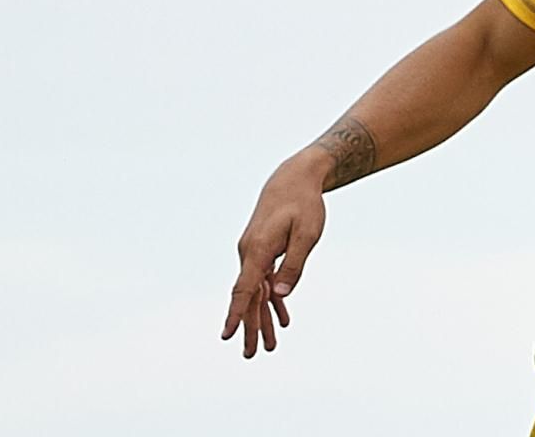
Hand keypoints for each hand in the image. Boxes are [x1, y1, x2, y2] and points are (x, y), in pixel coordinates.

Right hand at [221, 154, 328, 357]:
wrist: (294, 178)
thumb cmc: (304, 204)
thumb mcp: (307, 234)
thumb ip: (294, 265)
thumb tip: (280, 296)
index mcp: (258, 249)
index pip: (245, 288)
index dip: (237, 313)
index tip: (227, 335)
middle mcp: (249, 253)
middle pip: (248, 297)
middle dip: (250, 328)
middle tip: (251, 355)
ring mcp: (254, 252)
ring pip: (257, 292)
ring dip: (262, 319)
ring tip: (269, 346)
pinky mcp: (262, 251)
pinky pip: (264, 281)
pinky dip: (271, 300)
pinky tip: (282, 318)